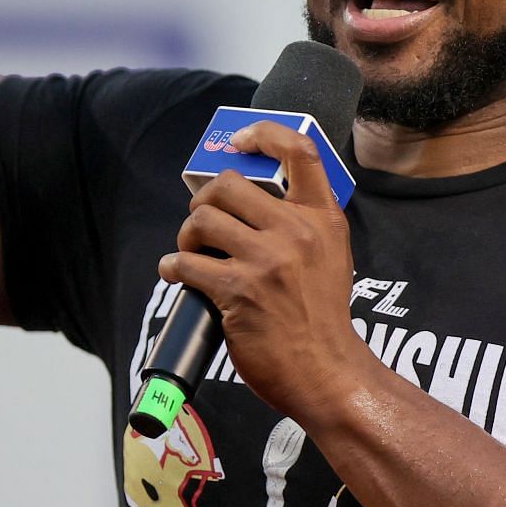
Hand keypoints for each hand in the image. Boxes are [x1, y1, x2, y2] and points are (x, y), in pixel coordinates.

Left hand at [158, 123, 376, 420]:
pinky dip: (174, 268)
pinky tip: (179, 275)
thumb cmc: (322, 318)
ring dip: (186, 237)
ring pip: (202, 220)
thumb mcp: (331, 256)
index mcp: (323, 219)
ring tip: (192, 254)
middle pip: (228, 185)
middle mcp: (297, 232)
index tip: (239, 142)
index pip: (299, 151)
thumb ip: (302, 225)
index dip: (264, 135)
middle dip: (204, 203)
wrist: (328, 371)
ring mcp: (267, 261)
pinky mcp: (238, 291)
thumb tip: (252, 202)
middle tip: (203, 226)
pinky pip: (186, 264)